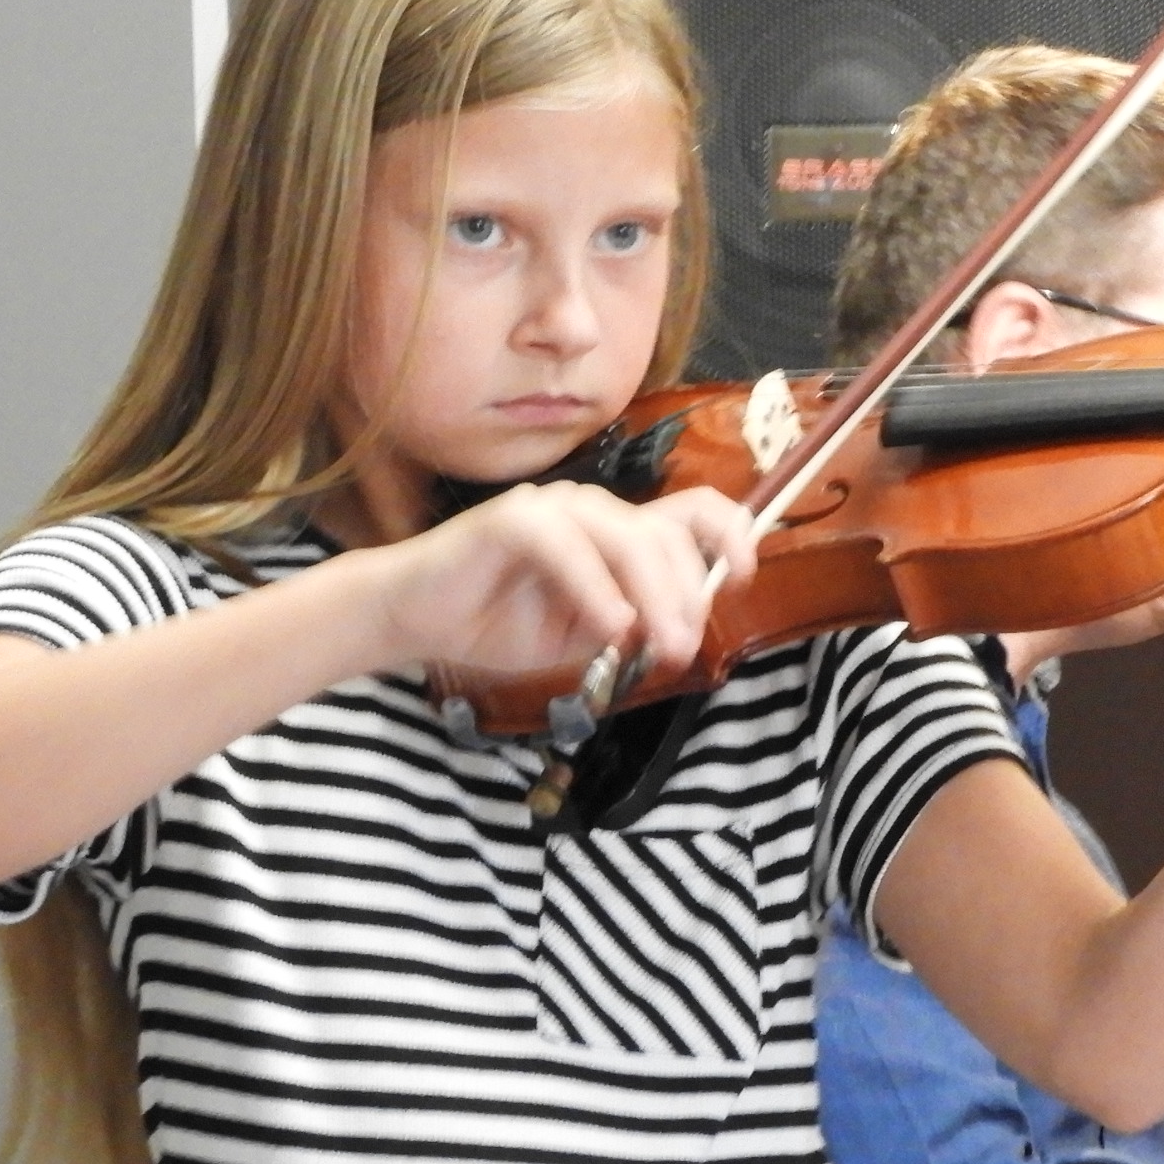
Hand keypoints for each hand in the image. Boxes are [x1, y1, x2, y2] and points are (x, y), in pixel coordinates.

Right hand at [361, 482, 755, 680]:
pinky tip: (608, 628)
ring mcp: (554, 509)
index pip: (695, 511)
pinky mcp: (513, 520)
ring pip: (628, 538)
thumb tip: (682, 630)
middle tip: (680, 653)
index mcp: (618, 532)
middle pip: (666, 536)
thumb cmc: (500, 623)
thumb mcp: (587, 635)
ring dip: (653, 597)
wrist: (418, 619)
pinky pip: (569, 548)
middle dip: (686, 598)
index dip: (732, 535)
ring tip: (655, 647)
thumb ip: (635, 624)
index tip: (745, 578)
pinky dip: (596, 589)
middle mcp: (594, 511)